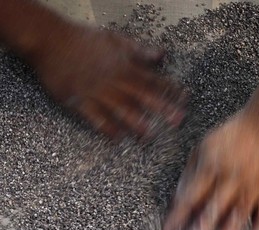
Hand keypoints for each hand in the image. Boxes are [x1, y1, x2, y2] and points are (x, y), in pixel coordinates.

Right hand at [31, 24, 185, 139]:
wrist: (50, 41)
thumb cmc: (84, 39)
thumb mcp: (115, 39)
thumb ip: (139, 50)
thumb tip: (161, 55)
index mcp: (126, 67)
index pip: (153, 79)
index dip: (171, 89)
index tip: (186, 99)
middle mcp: (115, 81)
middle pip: (143, 96)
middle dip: (161, 108)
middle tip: (177, 121)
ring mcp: (98, 92)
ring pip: (121, 109)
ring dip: (136, 123)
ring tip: (148, 136)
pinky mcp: (79, 100)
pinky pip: (95, 117)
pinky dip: (106, 128)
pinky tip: (116, 140)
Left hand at [163, 111, 258, 229]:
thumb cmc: (234, 135)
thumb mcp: (206, 146)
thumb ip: (191, 173)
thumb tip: (178, 200)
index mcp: (211, 167)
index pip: (189, 198)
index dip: (176, 218)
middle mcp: (231, 179)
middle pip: (211, 212)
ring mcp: (253, 187)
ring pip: (237, 218)